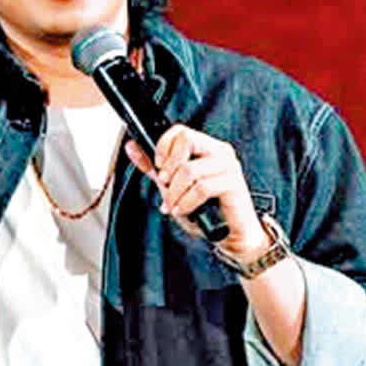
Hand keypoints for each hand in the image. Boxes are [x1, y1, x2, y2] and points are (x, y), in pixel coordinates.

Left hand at [125, 125, 269, 261]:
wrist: (231, 236)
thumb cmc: (206, 211)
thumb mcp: (173, 187)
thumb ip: (154, 167)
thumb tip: (132, 147)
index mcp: (207, 147)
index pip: (181, 130)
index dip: (164, 145)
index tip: (158, 165)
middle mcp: (220, 152)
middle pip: (187, 140)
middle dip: (169, 165)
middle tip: (165, 184)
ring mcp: (228, 167)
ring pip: (190, 169)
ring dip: (174, 192)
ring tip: (172, 205)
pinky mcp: (233, 184)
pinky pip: (201, 188)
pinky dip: (186, 202)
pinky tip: (183, 210)